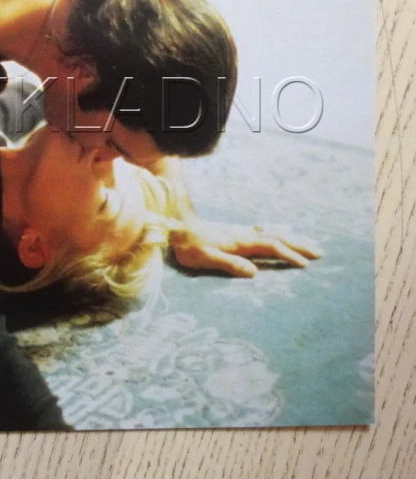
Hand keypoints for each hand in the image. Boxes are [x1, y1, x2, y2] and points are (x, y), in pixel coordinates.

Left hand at [169, 220, 321, 277]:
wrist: (177, 225)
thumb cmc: (189, 246)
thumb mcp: (205, 259)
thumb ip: (229, 264)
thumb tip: (254, 273)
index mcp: (241, 243)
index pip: (270, 247)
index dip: (288, 255)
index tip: (305, 264)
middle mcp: (244, 235)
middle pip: (277, 237)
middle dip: (299, 245)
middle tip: (320, 252)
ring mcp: (241, 232)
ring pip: (273, 232)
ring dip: (292, 238)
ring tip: (309, 243)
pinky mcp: (237, 232)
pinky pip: (265, 231)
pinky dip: (279, 232)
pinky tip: (282, 231)